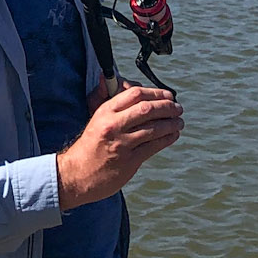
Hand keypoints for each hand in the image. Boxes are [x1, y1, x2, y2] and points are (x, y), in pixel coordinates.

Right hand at [56, 82, 182, 209]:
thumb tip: (128, 84)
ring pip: (153, 128)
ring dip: (171, 123)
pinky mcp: (129, 161)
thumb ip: (113, 101)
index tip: (167, 94)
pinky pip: (153, 146)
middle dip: (167, 107)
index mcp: (105, 111)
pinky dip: (166, 139)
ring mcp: (122, 144)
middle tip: (178, 107)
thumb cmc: (90, 145)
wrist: (78, 174)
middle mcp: (113, 125)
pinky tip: (173, 135)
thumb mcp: (97, 118)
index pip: (134, 94)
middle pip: (146, 109)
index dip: (155, 92)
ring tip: (179, 122)